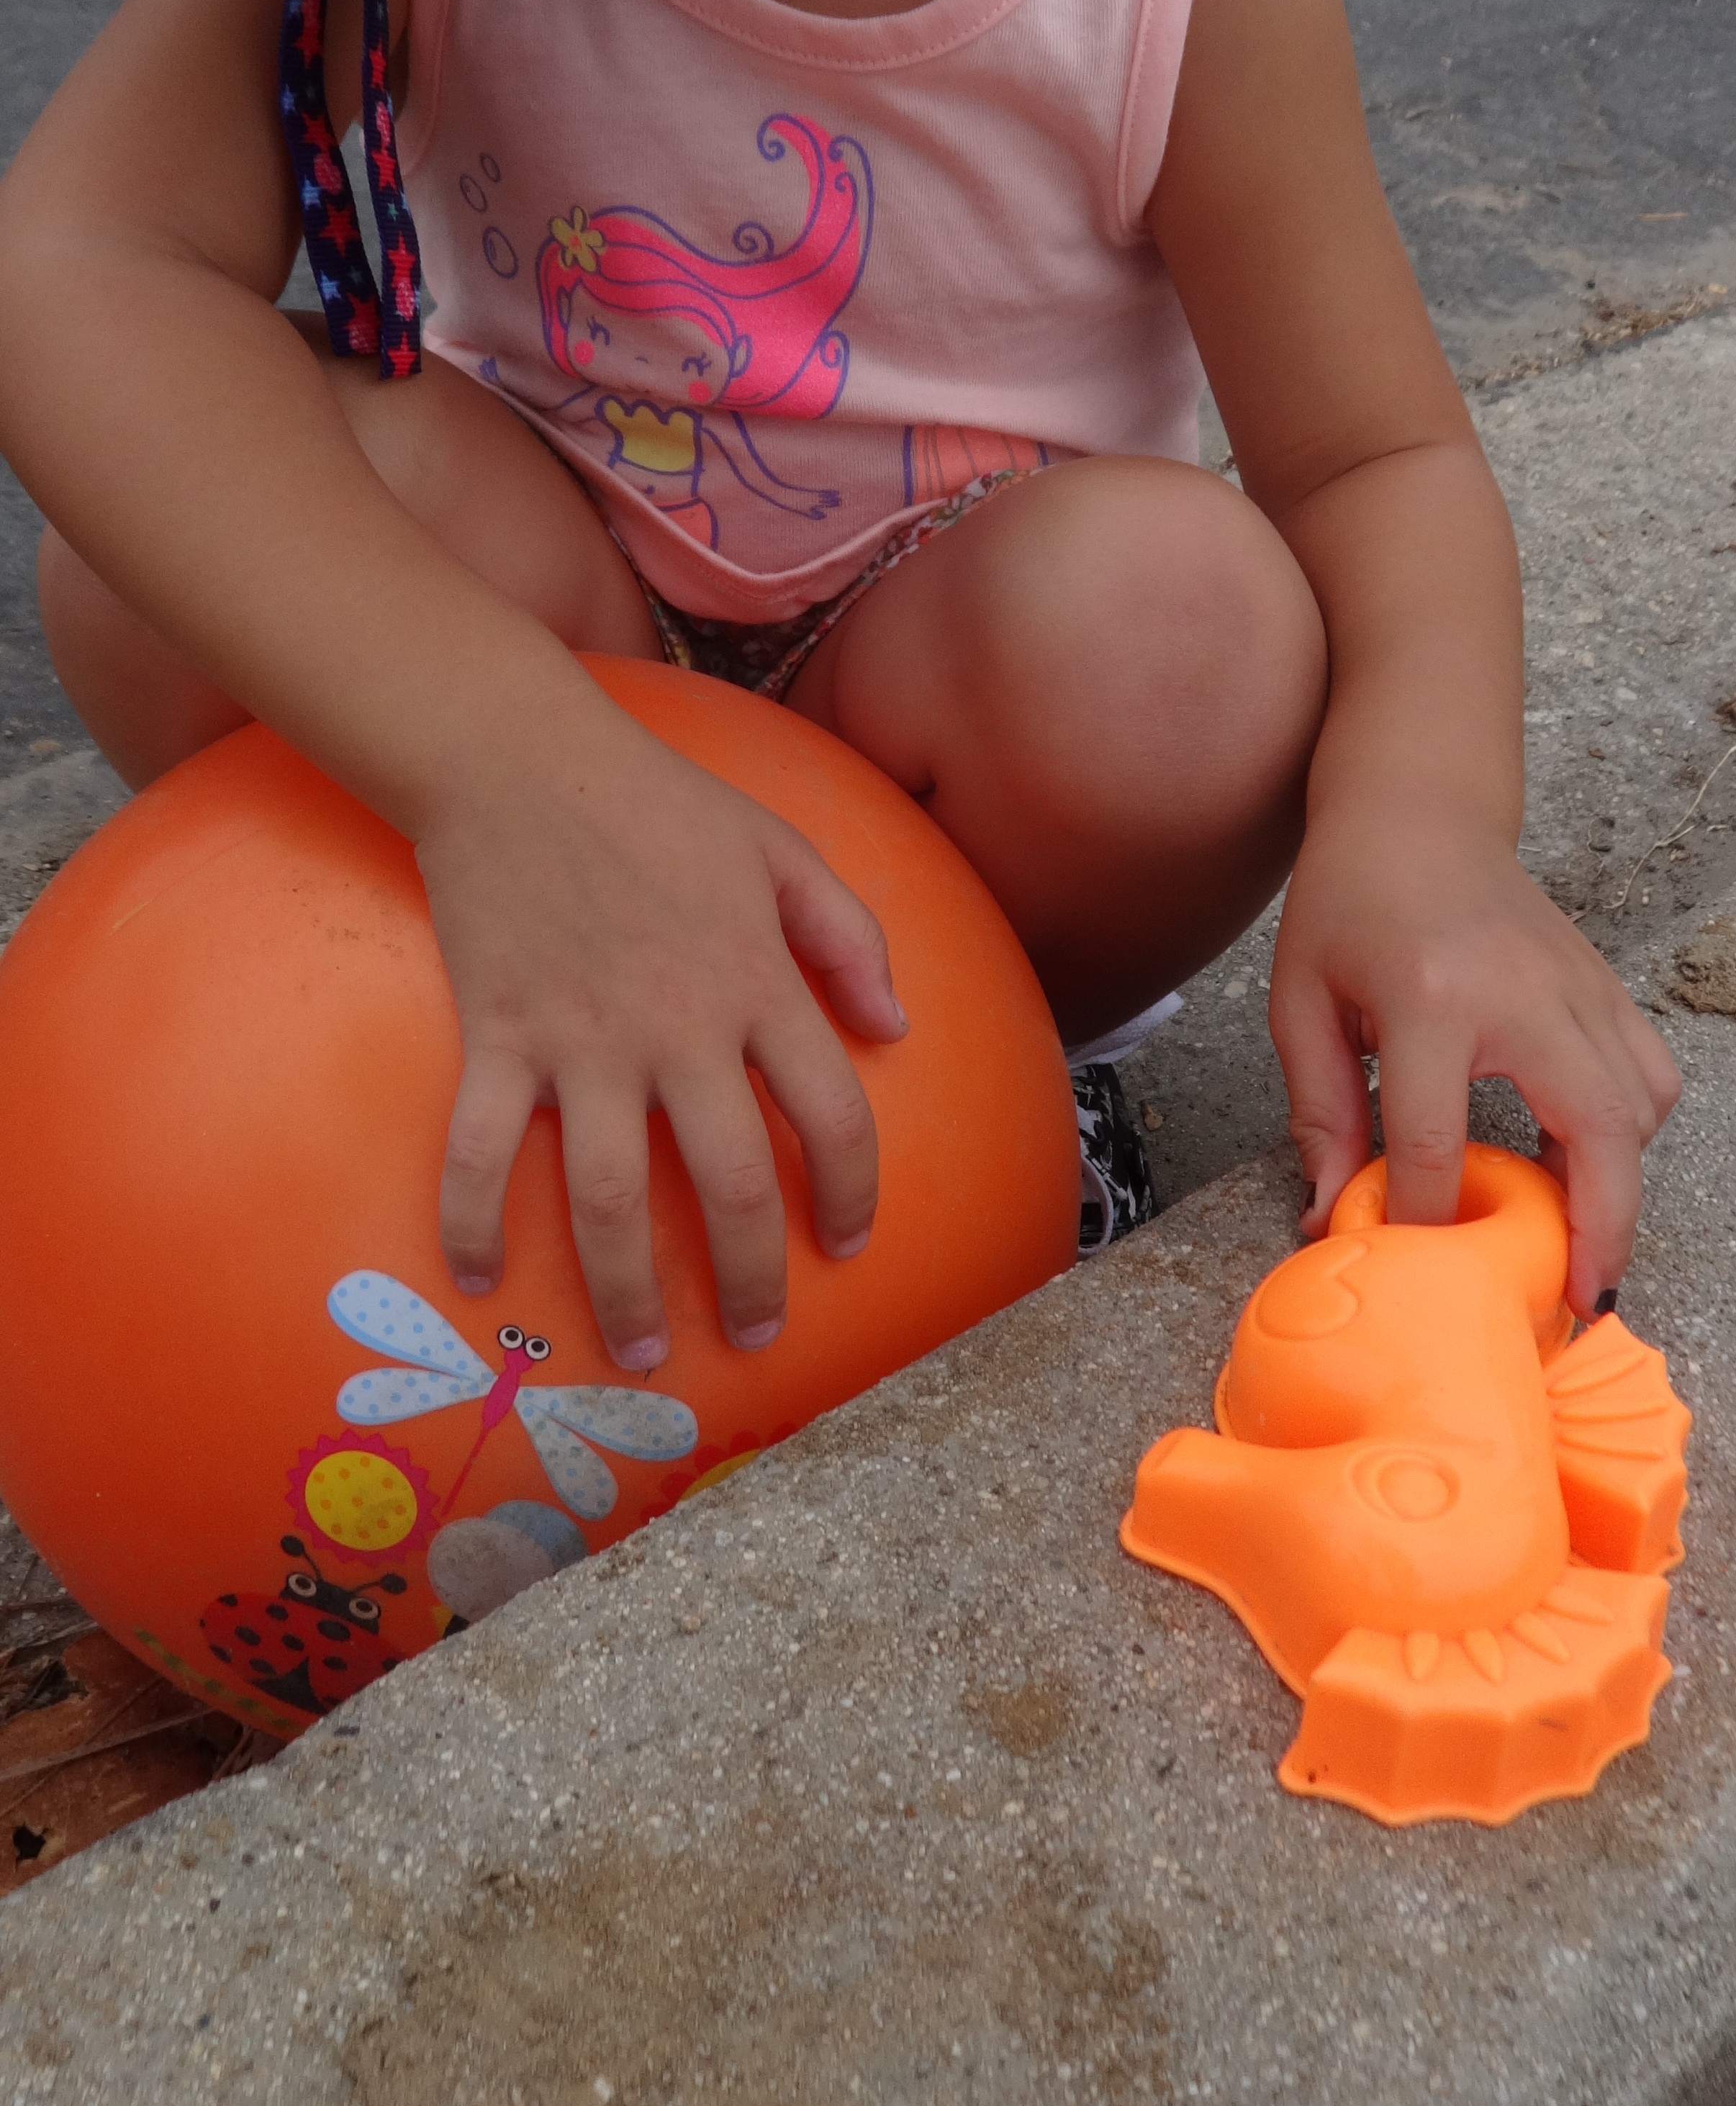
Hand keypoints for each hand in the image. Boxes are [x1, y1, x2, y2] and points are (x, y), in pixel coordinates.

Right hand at [412, 680, 903, 1368]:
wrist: (518, 757)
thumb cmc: (656, 801)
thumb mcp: (779, 847)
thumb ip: (846, 935)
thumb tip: (894, 1031)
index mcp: (757, 983)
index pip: (832, 1115)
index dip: (851, 1191)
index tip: (847, 1243)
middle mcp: (679, 1028)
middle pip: (730, 1184)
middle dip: (750, 1277)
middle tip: (756, 1336)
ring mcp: (583, 1040)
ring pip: (608, 1194)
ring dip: (625, 1285)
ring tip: (641, 1349)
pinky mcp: (499, 1034)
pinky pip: (480, 1149)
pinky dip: (471, 1219)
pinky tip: (475, 1277)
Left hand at [1268, 807, 1680, 1318]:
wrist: (1415, 810)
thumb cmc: (1349, 901)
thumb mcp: (1303, 1001)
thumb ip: (1320, 1111)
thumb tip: (1330, 1213)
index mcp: (1432, 999)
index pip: (1434, 1142)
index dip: (1424, 1220)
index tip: (1417, 1269)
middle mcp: (1522, 993)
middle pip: (1594, 1131)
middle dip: (1598, 1227)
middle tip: (1581, 1298)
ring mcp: (1577, 985)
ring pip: (1640, 1104)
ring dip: (1621, 1181)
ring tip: (1580, 1236)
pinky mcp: (1603, 982)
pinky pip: (1647, 1070)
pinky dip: (1634, 1127)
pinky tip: (1586, 1157)